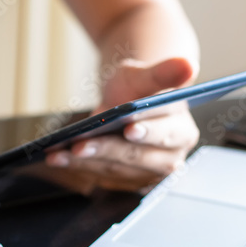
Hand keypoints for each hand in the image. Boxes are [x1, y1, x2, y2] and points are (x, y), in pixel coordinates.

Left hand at [45, 57, 199, 191]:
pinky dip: (77, 166)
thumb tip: (188, 65)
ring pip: (114, 169)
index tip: (130, 129)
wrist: (127, 102)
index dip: (149, 132)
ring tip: (60, 152)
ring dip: (85, 162)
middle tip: (79, 145)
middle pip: (137, 157)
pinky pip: (99, 175)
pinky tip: (57, 157)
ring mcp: (145, 174)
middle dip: (107, 150)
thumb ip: (164, 72)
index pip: (166, 134)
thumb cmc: (140, 89)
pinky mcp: (123, 181)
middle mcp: (167, 159)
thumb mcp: (147, 74)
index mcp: (182, 133)